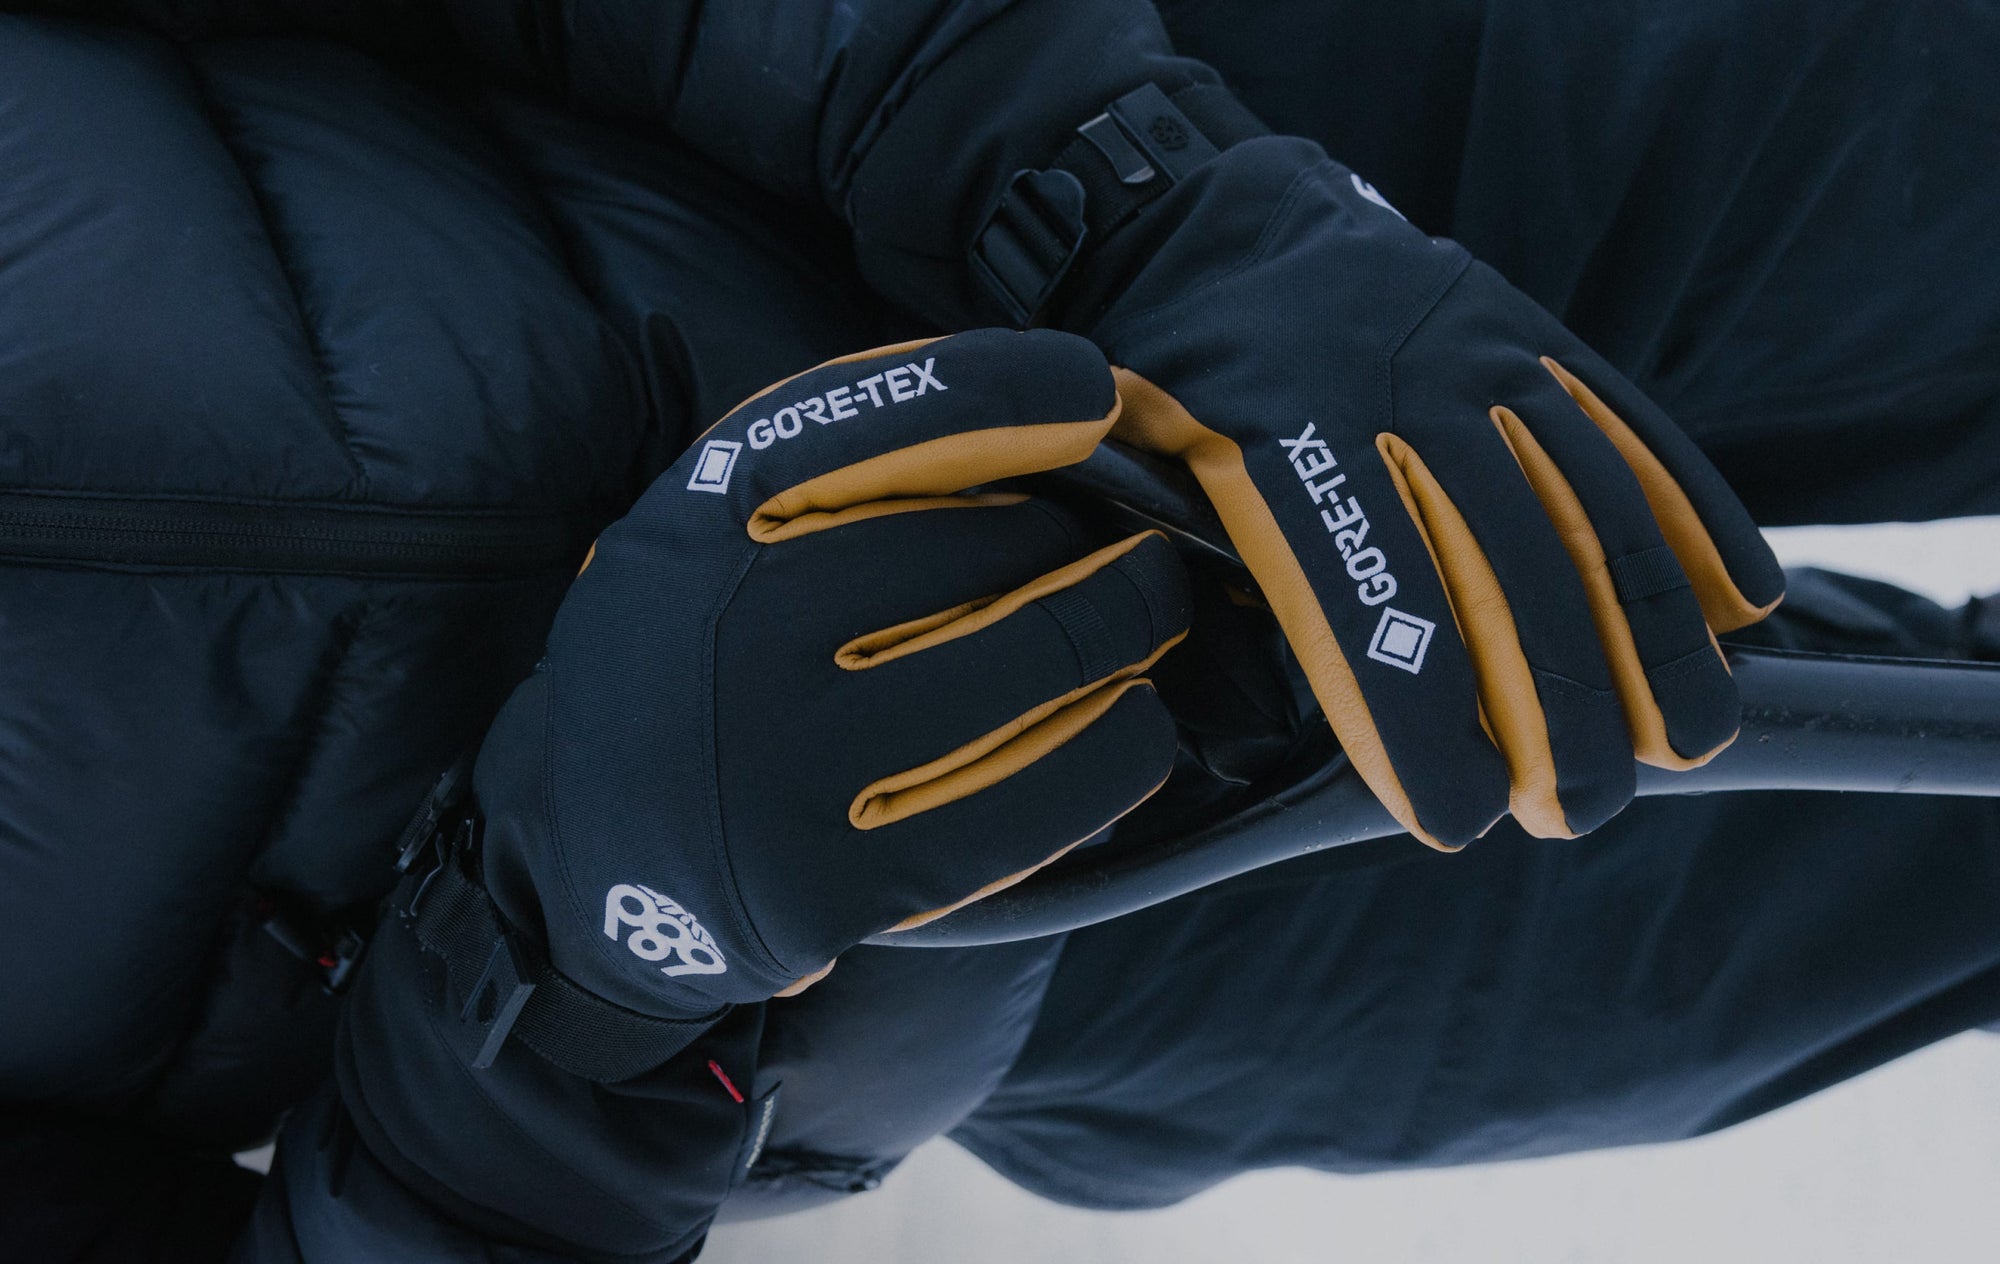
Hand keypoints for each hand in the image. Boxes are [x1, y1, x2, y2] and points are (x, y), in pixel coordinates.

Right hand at [471, 329, 1188, 1012]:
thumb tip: (1041, 423)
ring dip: (1127, 629)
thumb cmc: (685, 675)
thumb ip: (822, 475)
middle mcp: (742, 631)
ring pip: (1038, 659)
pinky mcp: (839, 879)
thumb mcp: (694, 537)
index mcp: (700, 525)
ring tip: (1147, 621)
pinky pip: (1039, 795)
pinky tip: (1136, 721)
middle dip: (1096, 541)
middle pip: (1002, 542)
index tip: (1092, 390)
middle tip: (1135, 552)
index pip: (886, 415)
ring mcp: (790, 762)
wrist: (591, 870)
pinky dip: (1116, 747)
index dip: (1016, 387)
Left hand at [1077, 140, 1782, 848]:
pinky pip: (1625, 426)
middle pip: (1502, 569)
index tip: (1460, 817)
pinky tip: (1742, 602)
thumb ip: (1185, 576)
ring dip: (1650, 635)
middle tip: (1577, 810)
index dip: (1420, 720)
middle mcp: (1390, 391)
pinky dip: (1691, 513)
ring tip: (1685, 743)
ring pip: (1586, 505)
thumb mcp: (1133, 469)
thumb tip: (1231, 723)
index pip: (1366, 602)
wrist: (1215, 213)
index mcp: (1273, 438)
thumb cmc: (1168, 378)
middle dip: (1555, 708)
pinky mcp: (1522, 330)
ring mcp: (1471, 352)